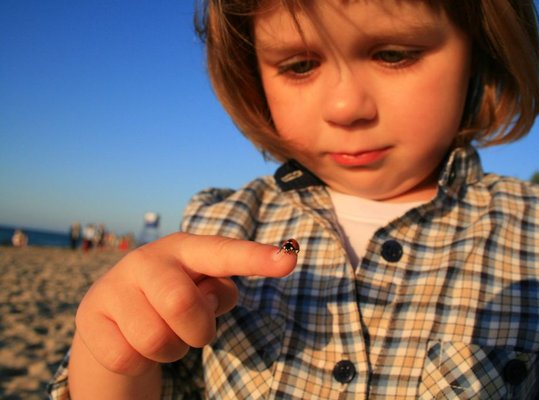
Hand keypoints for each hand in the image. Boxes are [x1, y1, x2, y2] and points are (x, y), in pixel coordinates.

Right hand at [73, 233, 296, 375]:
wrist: (115, 317)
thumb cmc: (174, 300)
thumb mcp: (202, 291)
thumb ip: (218, 290)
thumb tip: (213, 295)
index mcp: (185, 249)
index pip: (223, 253)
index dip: (255, 257)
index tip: (289, 260)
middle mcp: (147, 259)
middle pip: (182, 304)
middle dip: (198, 330)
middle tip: (194, 330)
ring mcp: (114, 285)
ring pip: (155, 339)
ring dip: (170, 349)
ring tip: (164, 335)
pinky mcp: (90, 315)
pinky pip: (127, 357)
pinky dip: (142, 361)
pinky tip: (135, 343)